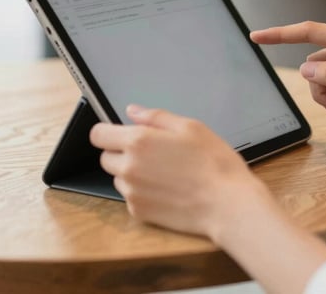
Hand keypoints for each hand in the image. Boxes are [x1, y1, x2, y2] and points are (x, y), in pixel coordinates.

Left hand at [89, 105, 272, 240]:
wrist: (227, 204)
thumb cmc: (214, 163)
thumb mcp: (190, 127)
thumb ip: (156, 117)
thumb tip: (132, 111)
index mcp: (138, 141)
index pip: (98, 134)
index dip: (108, 132)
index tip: (120, 133)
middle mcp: (128, 168)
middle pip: (106, 157)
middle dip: (122, 153)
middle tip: (152, 152)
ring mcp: (132, 193)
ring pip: (119, 178)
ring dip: (132, 173)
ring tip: (164, 172)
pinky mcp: (139, 213)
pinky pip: (131, 197)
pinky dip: (143, 192)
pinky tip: (167, 189)